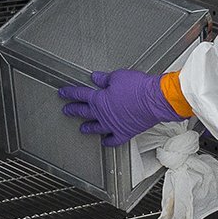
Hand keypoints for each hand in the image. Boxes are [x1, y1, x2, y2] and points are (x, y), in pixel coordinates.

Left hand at [59, 69, 182, 146]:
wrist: (154, 100)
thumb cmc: (139, 88)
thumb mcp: (118, 77)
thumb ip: (105, 79)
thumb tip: (96, 78)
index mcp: (99, 99)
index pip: (80, 95)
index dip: (69, 93)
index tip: (63, 93)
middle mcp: (103, 114)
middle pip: (83, 112)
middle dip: (73, 110)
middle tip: (67, 110)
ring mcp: (113, 125)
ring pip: (96, 128)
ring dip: (88, 127)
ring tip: (82, 128)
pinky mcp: (125, 132)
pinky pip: (113, 140)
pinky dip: (108, 141)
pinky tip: (105, 141)